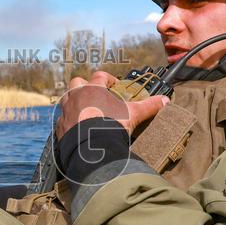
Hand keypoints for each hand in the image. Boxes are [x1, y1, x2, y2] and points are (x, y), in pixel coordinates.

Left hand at [55, 71, 169, 139]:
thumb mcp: (133, 114)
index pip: (100, 76)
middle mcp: (76, 96)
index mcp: (93, 89)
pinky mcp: (60, 126)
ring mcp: (66, 110)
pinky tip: (76, 128)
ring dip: (74, 102)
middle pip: (77, 82)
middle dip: (85, 86)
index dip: (108, 79)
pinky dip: (68, 121)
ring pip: (66, 98)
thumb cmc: (112, 126)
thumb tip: (165, 100)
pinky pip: (62, 119)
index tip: (115, 86)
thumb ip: (149, 106)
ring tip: (85, 111)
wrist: (91, 148)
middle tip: (96, 96)